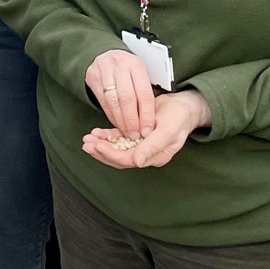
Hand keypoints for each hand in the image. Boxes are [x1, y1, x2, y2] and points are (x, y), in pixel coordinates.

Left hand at [82, 89, 212, 170]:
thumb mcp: (168, 131)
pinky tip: (97, 132)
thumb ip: (152, 147)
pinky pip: (119, 138)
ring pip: (117, 149)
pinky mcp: (137, 134)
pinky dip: (108, 136)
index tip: (96, 145)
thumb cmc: (178, 118)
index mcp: (154, 156)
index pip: (128, 159)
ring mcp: (140, 145)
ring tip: (87, 139)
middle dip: (101, 151)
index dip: (110, 154)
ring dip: (102, 144)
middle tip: (85, 144)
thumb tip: (137, 162)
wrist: (183, 106)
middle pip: (119, 158)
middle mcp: (146, 153)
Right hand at [85, 47, 157, 138]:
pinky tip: (117, 123)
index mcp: (136, 64)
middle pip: (127, 98)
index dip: (146, 115)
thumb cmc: (129, 69)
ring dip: (120, 120)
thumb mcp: (141, 74)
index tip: (148, 130)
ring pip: (112, 101)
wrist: (107, 53)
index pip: (143, 94)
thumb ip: (146, 93)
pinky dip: (110, 115)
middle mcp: (119, 65)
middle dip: (132, 120)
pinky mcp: (92, 76)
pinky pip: (102, 101)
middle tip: (136, 135)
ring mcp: (103, 70)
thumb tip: (152, 123)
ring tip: (127, 132)